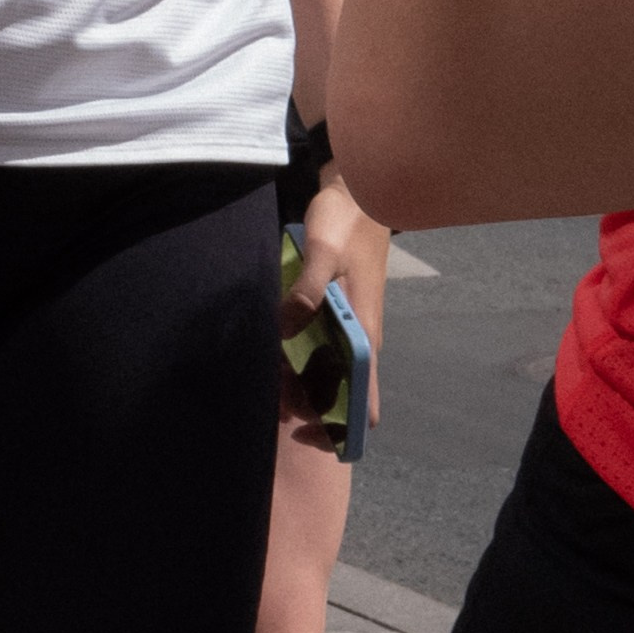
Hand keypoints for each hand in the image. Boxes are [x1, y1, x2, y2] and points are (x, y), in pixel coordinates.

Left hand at [279, 171, 387, 437]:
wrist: (358, 191)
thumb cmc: (346, 221)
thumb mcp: (322, 252)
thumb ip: (306, 289)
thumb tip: (285, 329)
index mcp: (366, 329)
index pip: (366, 390)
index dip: (346, 421)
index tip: (321, 441)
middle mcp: (361, 334)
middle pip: (343, 387)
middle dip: (315, 408)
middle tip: (276, 417)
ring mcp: (348, 323)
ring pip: (329, 369)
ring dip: (303, 385)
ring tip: (268, 397)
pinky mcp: (333, 311)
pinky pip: (318, 347)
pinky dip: (299, 360)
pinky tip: (271, 364)